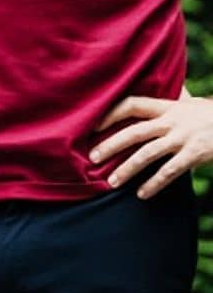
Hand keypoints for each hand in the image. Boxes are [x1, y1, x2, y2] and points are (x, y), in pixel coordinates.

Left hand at [90, 95, 212, 197]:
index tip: (93, 126)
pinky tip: (142, 194)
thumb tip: (156, 98)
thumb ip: (170, 104)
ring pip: (148, 153)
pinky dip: (154, 183)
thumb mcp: (190, 104)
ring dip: (127, 169)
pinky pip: (170, 171)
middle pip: (134, 131)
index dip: (110, 114)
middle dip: (111, 144)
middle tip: (91, 158)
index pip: (131, 104)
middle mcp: (173, 121)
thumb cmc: (211, 115)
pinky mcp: (196, 154)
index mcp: (168, 107)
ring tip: (111, 182)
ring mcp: (184, 138)